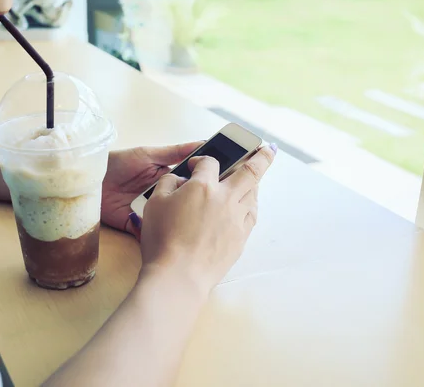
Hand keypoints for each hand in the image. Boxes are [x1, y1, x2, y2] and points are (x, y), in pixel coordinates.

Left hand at [101, 143, 200, 238]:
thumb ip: (175, 152)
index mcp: (167, 180)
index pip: (189, 185)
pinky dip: (155, 233)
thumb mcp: (149, 154)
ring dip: (175, 223)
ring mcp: (149, 213)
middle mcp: (161, 198)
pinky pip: (149, 232)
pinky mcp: (136, 225)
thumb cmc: (119, 163)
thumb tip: (203, 143)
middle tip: (206, 211)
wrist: (92, 179)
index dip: (201, 188)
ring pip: (168, 221)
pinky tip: (167, 233)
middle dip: (191, 209)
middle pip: (181, 206)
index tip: (217, 188)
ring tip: (190, 225)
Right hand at [139, 145, 275, 295]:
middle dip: (261, 157)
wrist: (179, 275)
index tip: (195, 165)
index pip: (208, 162)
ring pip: (253, 194)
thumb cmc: (163, 239)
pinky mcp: (240, 238)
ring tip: (255, 178)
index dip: (201, 160)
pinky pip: (251, 215)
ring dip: (255, 183)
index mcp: (202, 186)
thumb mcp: (154, 203)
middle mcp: (225, 198)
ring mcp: (236, 219)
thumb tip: (179, 178)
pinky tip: (249, 205)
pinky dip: (251, 205)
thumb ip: (167, 183)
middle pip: (250, 171)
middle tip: (268, 149)